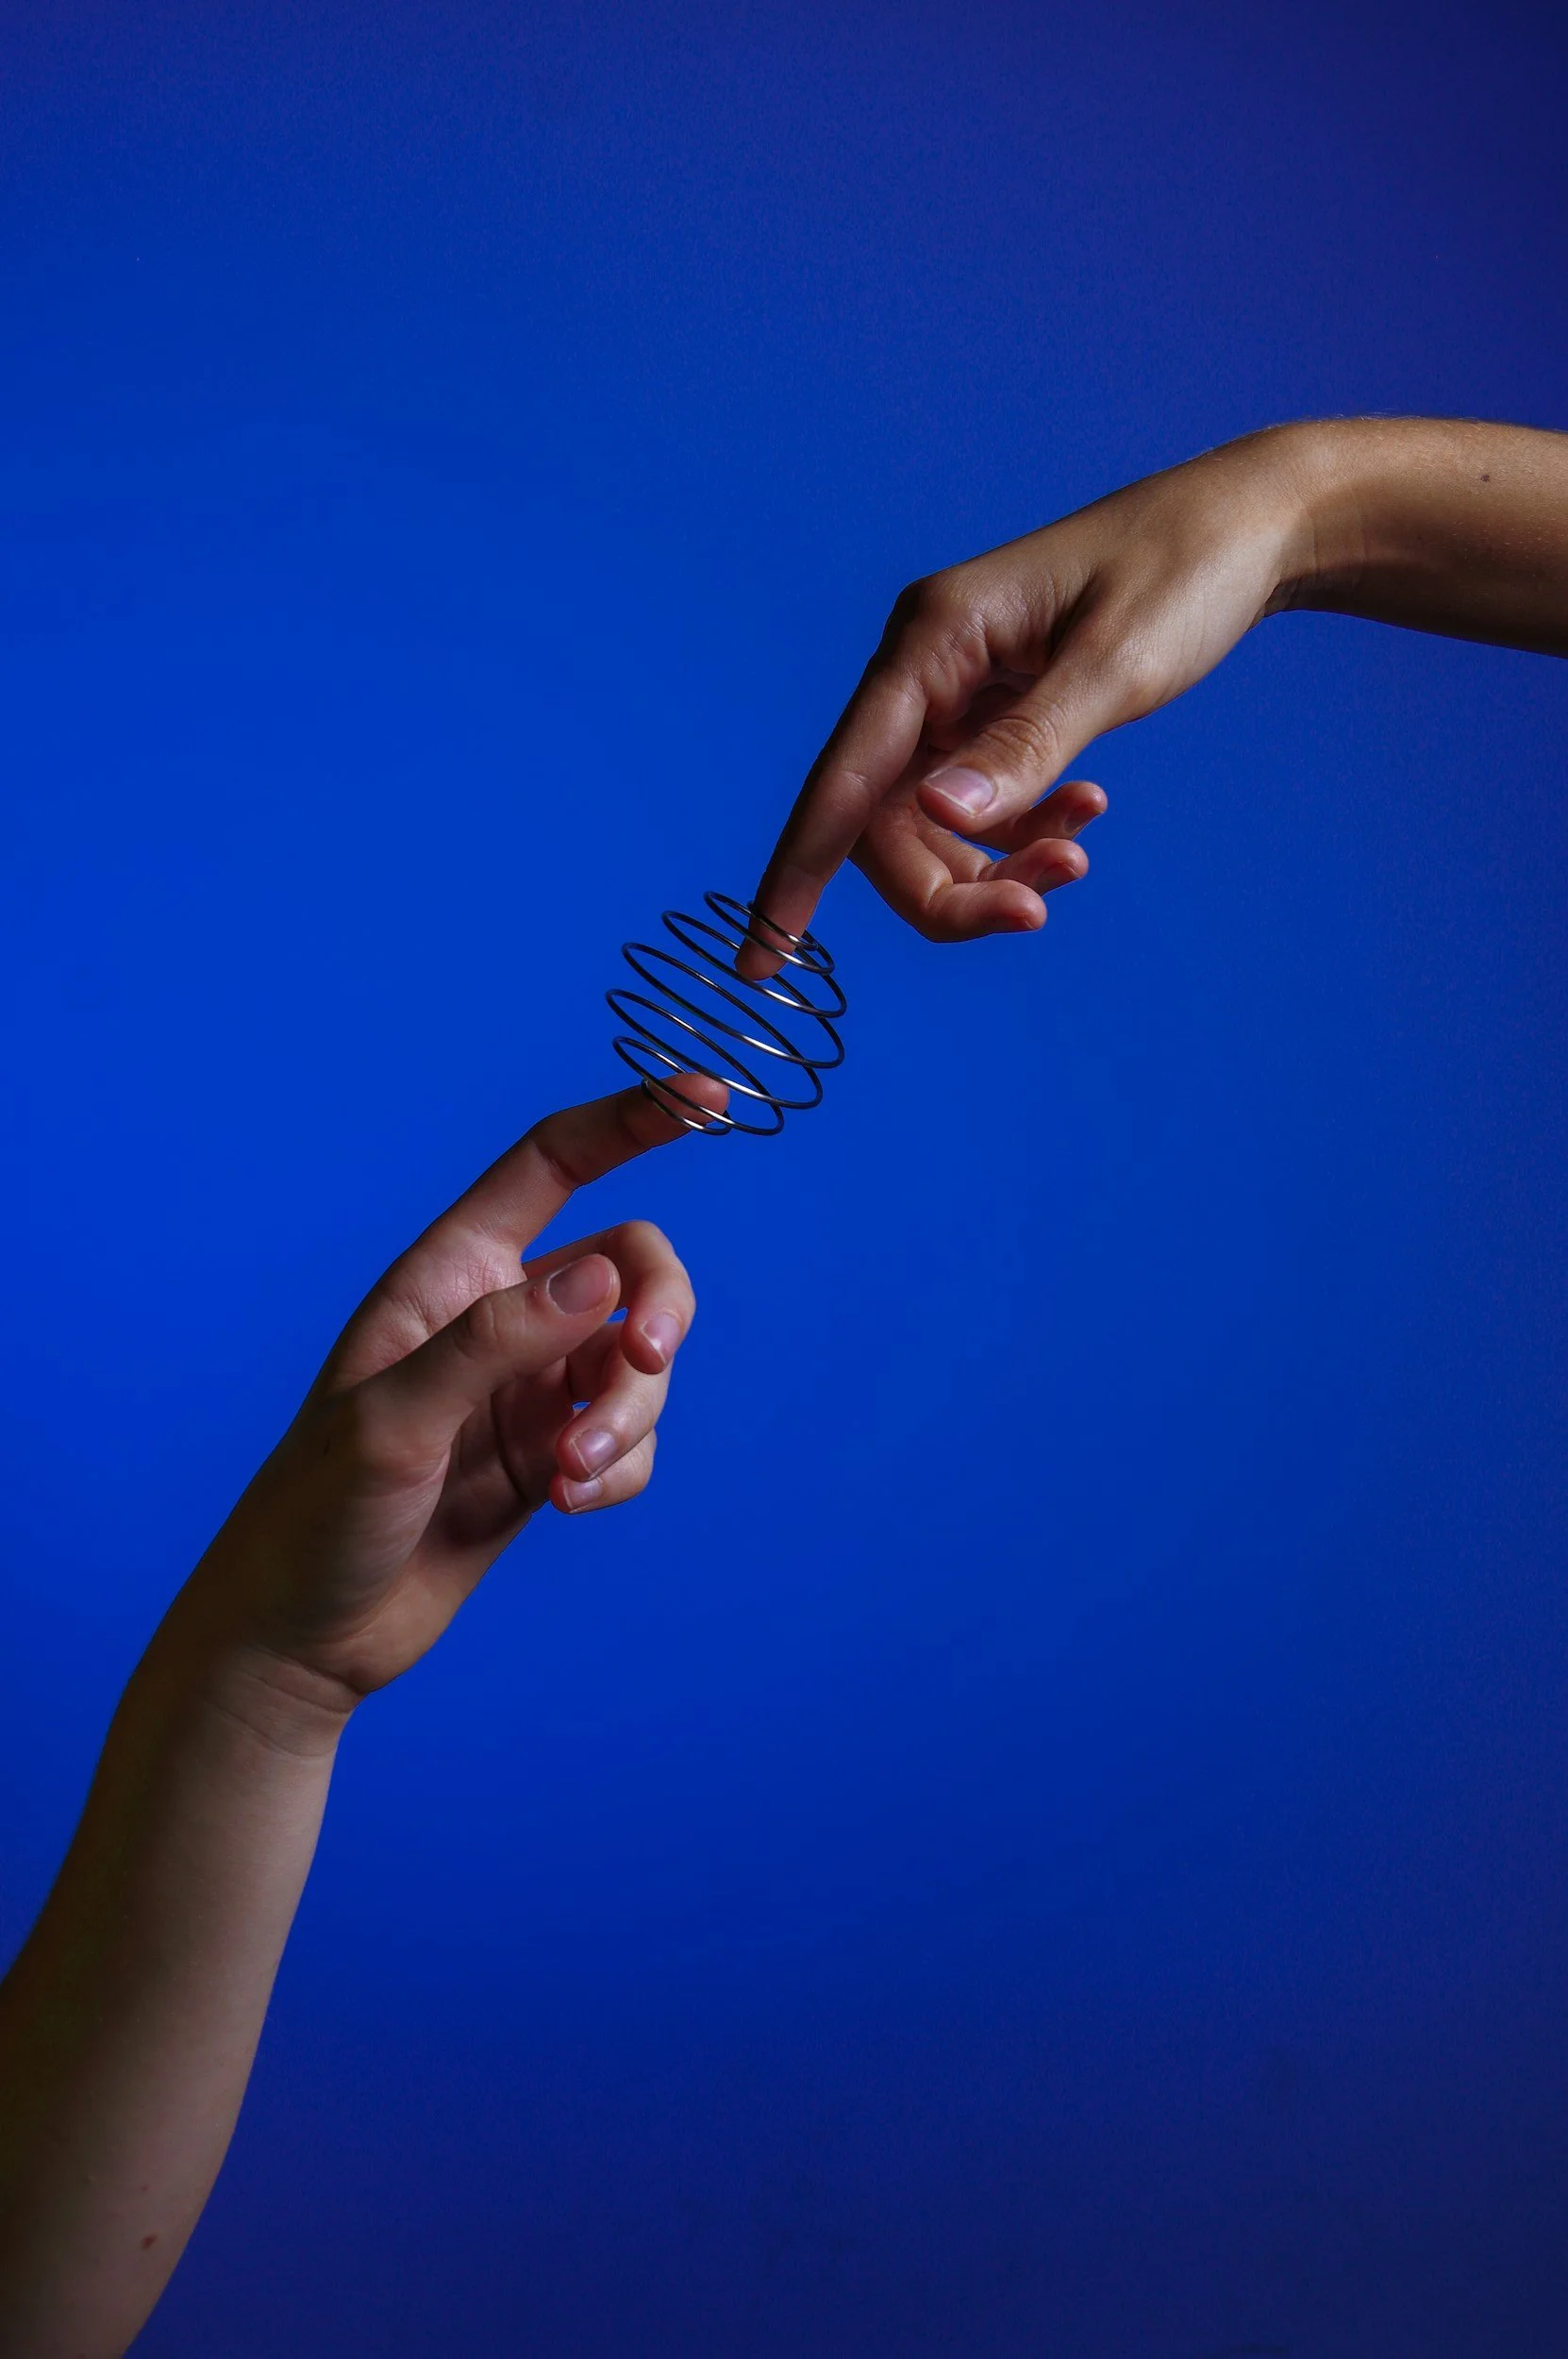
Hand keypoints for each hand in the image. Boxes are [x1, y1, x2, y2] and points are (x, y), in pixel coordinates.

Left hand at [178, 1078, 721, 1712]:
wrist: (305, 1637)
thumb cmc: (316, 1514)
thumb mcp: (393, 1421)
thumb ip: (496, 1343)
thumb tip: (604, 1282)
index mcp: (449, 1273)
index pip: (553, 1164)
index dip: (628, 1121)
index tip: (706, 1096)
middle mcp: (500, 1317)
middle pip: (631, 1266)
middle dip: (660, 1310)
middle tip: (651, 1361)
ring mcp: (531, 1389)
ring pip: (641, 1364)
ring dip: (630, 1417)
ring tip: (574, 1478)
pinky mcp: (554, 1456)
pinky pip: (631, 1438)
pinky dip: (619, 1468)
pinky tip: (569, 1506)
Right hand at [743, 425, 1317, 961]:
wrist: (1250, 525)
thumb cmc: (1184, 573)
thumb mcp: (1113, 666)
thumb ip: (1025, 748)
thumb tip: (937, 817)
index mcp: (933, 638)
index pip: (842, 775)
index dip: (798, 870)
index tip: (767, 954)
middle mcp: (927, 665)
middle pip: (883, 819)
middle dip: (948, 885)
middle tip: (1036, 910)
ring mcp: (957, 689)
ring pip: (929, 823)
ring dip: (993, 864)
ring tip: (1079, 856)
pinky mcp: (995, 708)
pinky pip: (977, 803)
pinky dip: (1022, 829)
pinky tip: (1085, 815)